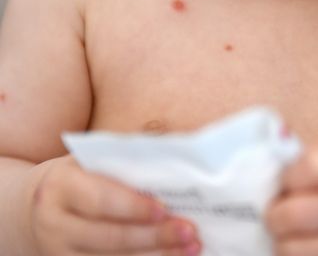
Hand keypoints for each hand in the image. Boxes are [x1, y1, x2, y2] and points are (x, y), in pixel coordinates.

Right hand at [28, 156, 201, 255]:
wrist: (43, 204)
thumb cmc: (84, 175)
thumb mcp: (94, 160)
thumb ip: (128, 160)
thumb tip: (176, 156)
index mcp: (61, 186)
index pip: (101, 199)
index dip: (133, 207)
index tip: (164, 209)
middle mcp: (53, 222)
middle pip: (109, 236)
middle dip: (154, 236)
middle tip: (189, 231)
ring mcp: (58, 252)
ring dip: (157, 255)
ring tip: (191, 247)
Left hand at [266, 145, 317, 255]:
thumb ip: (301, 160)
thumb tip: (262, 154)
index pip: (316, 165)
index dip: (289, 175)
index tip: (286, 181)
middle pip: (297, 214)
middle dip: (274, 216)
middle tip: (273, 216)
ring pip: (295, 250)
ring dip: (280, 244)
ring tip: (286, 237)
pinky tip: (302, 250)